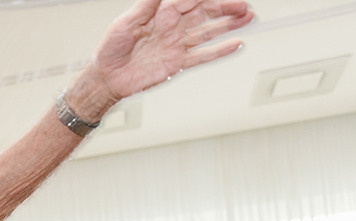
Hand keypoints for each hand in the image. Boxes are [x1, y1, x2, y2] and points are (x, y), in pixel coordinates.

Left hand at [87, 0, 253, 105]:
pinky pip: (202, 56)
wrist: (107, 78)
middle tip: (243, 5)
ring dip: (228, 24)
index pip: (188, 0)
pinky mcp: (177, 63)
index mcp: (161, 14)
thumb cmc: (110, 49)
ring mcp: (176, 45)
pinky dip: (219, 51)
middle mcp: (172, 27)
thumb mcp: (125, 23)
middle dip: (225, 7)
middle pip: (204, 13)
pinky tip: (235, 44)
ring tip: (248, 17)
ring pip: (208, 31)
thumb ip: (145, 5)